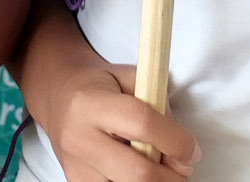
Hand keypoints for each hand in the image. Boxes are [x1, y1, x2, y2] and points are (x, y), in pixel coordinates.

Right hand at [30, 59, 198, 180]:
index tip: (191, 148)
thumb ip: (158, 103)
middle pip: (139, 173)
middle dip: (172, 176)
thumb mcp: (129, 77)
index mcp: (91, 103)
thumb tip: (183, 145)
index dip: (176, 140)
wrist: (58, 97)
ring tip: (157, 166)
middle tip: (181, 167)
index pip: (141, 124)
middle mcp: (79, 138)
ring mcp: (76, 167)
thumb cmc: (99, 87)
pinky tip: (135, 172)